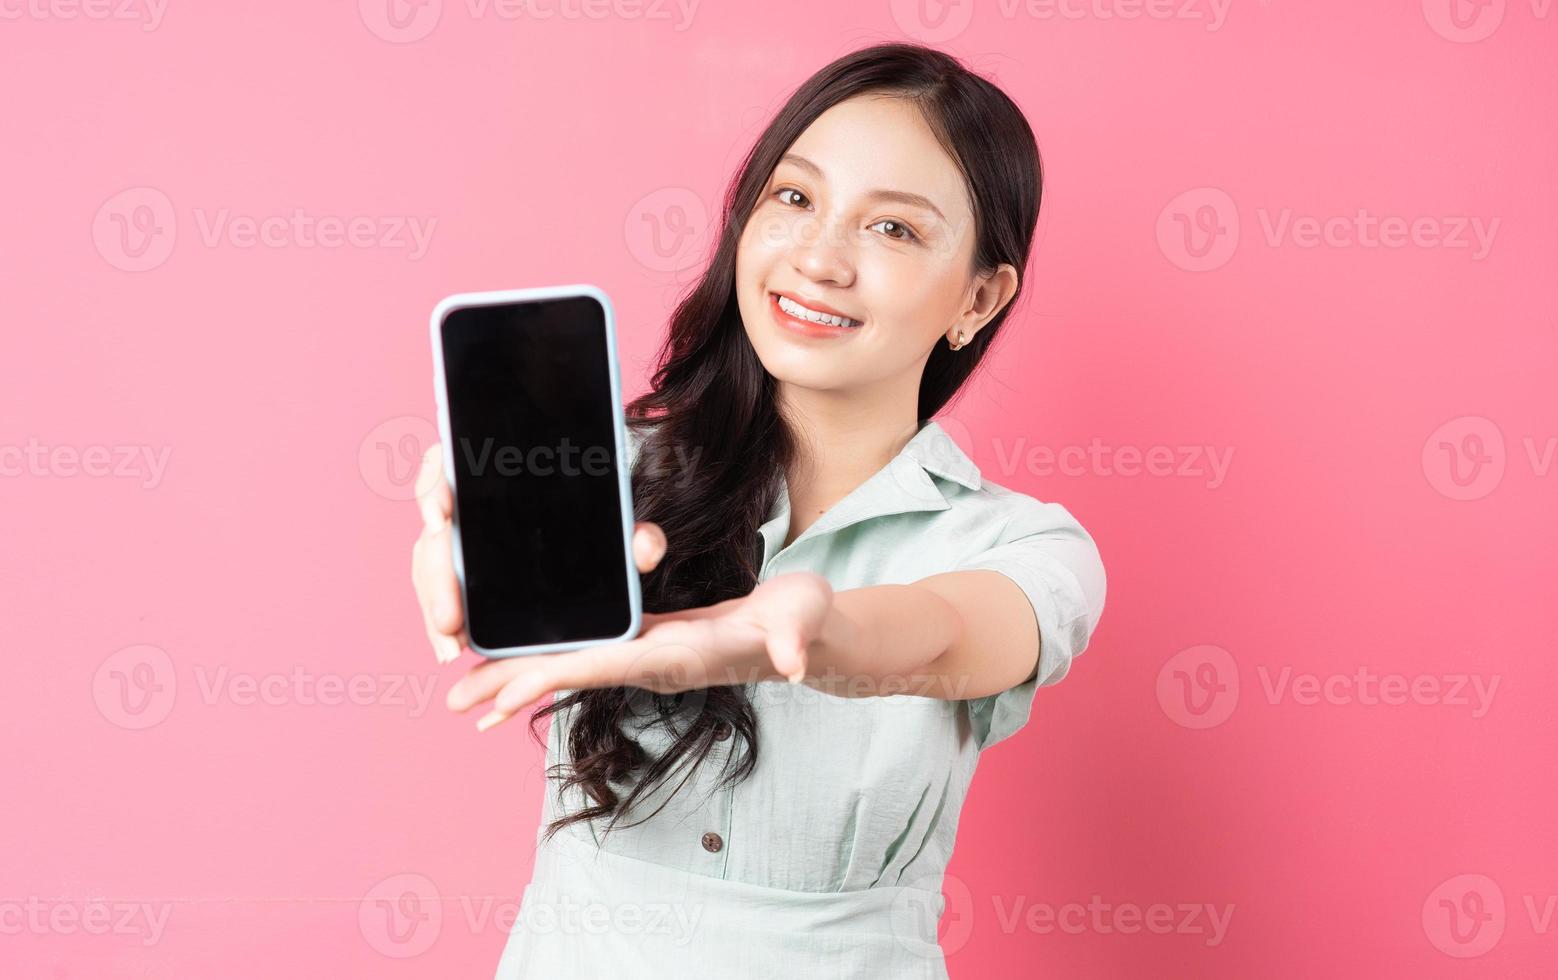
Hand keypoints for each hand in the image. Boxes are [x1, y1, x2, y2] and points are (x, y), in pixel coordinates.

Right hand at [409, 442, 668, 663]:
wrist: (583, 532)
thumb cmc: (594, 519)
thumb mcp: (620, 528)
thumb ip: (638, 535)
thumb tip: (647, 551)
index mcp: (489, 473)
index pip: (443, 465)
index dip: (432, 487)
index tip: (440, 517)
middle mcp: (463, 503)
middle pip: (432, 533)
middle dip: (436, 580)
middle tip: (451, 621)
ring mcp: (455, 539)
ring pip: (429, 570)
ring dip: (433, 608)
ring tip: (451, 647)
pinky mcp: (456, 571)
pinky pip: (439, 592)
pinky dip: (441, 620)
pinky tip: (452, 645)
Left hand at [445, 570, 834, 731]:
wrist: (806, 634)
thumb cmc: (803, 623)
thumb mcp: (801, 621)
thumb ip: (794, 639)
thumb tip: (794, 661)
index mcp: (678, 657)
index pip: (605, 668)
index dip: (554, 677)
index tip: (503, 693)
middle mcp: (653, 663)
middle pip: (572, 675)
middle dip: (514, 688)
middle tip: (454, 703)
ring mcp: (647, 654)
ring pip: (572, 666)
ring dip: (519, 677)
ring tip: (466, 690)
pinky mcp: (647, 639)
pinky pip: (587, 650)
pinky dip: (548, 656)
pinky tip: (519, 659)